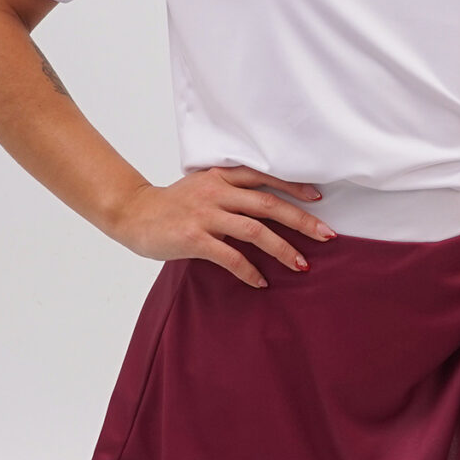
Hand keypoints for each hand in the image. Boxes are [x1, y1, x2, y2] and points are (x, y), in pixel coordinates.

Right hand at [105, 165, 335, 288]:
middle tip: (327, 235)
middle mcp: (216, 192)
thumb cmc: (172, 204)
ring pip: (255, 231)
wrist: (132, 213)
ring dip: (283, 249)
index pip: (265, 178)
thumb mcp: (203, 186)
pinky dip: (249, 270)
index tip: (319, 199)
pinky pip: (229, 256)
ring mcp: (205, 215)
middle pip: (269, 205)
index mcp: (221, 176)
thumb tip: (268, 207)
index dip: (294, 187)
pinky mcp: (193, 238)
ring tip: (302, 265)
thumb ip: (231, 191)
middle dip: (302, 221)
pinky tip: (261, 282)